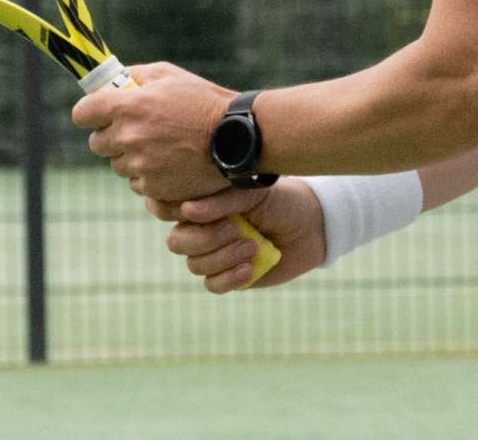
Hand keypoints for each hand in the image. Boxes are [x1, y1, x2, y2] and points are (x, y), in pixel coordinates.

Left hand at [72, 62, 239, 204]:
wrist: (235, 138)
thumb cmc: (203, 101)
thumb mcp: (169, 75)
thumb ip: (135, 75)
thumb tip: (113, 80)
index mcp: (128, 105)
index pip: (82, 113)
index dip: (90, 112)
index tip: (98, 113)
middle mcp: (128, 136)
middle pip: (97, 143)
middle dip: (111, 136)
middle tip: (136, 130)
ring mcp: (140, 164)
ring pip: (117, 165)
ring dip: (131, 158)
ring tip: (160, 146)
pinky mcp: (153, 186)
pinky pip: (137, 183)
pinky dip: (148, 176)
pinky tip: (170, 163)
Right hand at [148, 179, 326, 294]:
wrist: (311, 227)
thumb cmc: (281, 201)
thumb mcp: (253, 193)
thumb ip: (221, 202)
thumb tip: (187, 211)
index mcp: (203, 202)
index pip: (166, 209)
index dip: (169, 212)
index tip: (189, 209)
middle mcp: (203, 229)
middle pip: (177, 242)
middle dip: (204, 239)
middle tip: (236, 229)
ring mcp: (215, 254)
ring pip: (195, 265)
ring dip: (223, 257)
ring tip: (252, 246)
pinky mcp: (230, 277)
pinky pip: (213, 285)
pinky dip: (229, 277)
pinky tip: (250, 268)